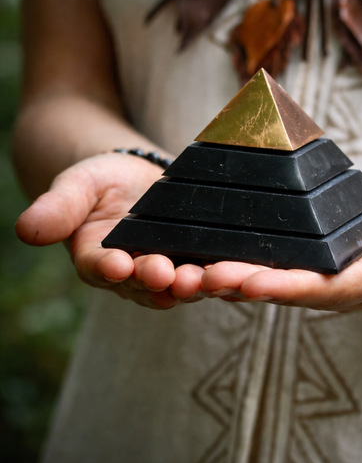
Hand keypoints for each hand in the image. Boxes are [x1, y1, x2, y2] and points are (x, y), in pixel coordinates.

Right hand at [15, 153, 204, 308]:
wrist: (135, 178)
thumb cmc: (99, 182)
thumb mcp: (75, 185)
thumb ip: (57, 208)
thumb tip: (26, 229)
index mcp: (96, 260)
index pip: (99, 268)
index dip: (108, 268)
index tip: (117, 265)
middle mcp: (132, 275)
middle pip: (144, 284)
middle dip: (158, 280)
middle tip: (170, 276)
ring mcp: (167, 271)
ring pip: (179, 285)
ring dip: (193, 284)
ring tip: (204, 277)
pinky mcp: (196, 263)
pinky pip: (209, 273)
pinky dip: (220, 275)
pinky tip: (235, 272)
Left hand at [194, 191, 361, 311]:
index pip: (325, 289)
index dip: (286, 288)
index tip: (245, 284)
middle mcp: (345, 286)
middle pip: (288, 290)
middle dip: (242, 285)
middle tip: (197, 277)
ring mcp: (331, 275)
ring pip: (277, 281)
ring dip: (234, 278)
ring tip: (189, 271)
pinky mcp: (321, 260)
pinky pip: (281, 264)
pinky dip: (246, 262)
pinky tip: (212, 254)